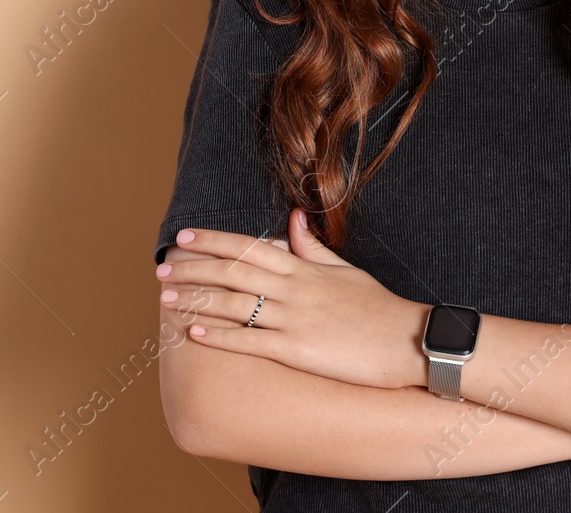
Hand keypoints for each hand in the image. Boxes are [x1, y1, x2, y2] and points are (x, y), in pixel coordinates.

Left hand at [157, 210, 428, 390]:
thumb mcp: (347, 271)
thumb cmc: (379, 308)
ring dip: (197, 298)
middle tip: (161, 267)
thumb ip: (313, 248)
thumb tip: (292, 219)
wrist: (409, 342)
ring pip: (235, 304)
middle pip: (233, 272)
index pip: (249, 246)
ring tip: (166, 298)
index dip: (213, 241)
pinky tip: (194, 331)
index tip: (184, 237)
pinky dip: (220, 335)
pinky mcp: (298, 350)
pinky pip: (251, 341)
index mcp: (305, 268)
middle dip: (194, 268)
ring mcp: (295, 319)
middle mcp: (295, 289)